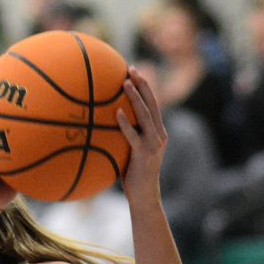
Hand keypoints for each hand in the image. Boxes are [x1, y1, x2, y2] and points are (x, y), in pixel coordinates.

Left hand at [117, 66, 167, 203]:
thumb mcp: (130, 150)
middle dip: (143, 84)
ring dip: (136, 98)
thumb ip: (125, 136)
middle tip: (131, 69)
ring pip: (146, 115)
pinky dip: (126, 123)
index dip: (144, 86)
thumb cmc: (132, 173)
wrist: (144, 195)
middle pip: (152, 103)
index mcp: (158, 131)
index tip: (132, 71)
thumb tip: (103, 122)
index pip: (152, 103)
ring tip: (126, 84)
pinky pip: (133, 135)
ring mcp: (154, 144)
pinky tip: (117, 112)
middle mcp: (159, 134)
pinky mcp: (144, 154)